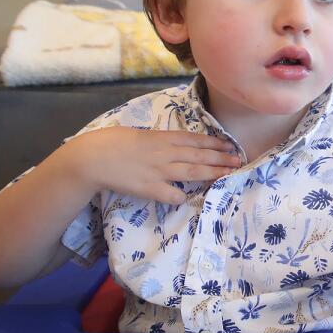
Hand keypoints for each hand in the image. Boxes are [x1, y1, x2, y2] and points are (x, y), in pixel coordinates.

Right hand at [65, 127, 240, 203]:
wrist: (94, 157)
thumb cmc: (113, 142)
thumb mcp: (140, 135)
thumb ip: (158, 141)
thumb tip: (172, 145)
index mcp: (162, 138)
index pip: (195, 140)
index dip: (214, 144)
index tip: (230, 146)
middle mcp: (165, 153)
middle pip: (199, 156)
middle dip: (221, 158)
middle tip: (239, 160)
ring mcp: (159, 171)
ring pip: (192, 171)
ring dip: (213, 173)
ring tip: (229, 173)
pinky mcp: (150, 188)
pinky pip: (172, 194)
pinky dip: (182, 196)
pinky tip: (190, 198)